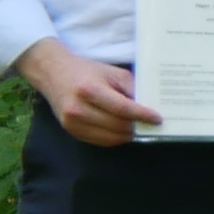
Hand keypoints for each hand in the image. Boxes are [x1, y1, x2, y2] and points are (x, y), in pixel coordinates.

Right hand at [16, 39, 158, 146]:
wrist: (54, 74)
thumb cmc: (87, 72)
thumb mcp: (113, 73)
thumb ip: (131, 88)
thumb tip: (150, 106)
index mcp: (89, 90)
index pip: (122, 108)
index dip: (142, 115)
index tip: (158, 119)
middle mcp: (78, 108)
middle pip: (117, 125)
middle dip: (137, 126)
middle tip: (151, 124)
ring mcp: (72, 123)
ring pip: (110, 137)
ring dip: (128, 134)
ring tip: (139, 127)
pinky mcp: (71, 131)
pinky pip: (101, 141)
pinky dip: (116, 138)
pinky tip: (124, 131)